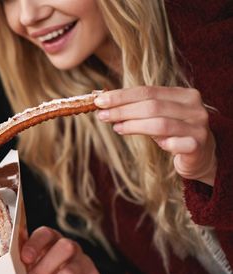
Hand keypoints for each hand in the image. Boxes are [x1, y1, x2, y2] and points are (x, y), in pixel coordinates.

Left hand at [21, 226, 101, 273]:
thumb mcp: (31, 266)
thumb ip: (22, 263)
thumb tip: (5, 269)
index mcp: (51, 239)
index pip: (45, 234)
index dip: (35, 244)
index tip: (24, 258)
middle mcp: (70, 246)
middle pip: (64, 249)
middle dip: (44, 267)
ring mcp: (84, 263)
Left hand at [95, 86, 216, 185]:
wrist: (199, 156)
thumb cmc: (172, 133)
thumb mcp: (156, 117)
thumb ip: (137, 109)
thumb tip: (104, 105)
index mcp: (183, 95)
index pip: (147, 91)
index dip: (122, 96)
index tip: (100, 101)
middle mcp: (193, 108)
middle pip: (152, 106)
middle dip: (123, 110)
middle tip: (102, 115)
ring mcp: (198, 127)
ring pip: (160, 124)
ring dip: (133, 126)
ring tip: (116, 128)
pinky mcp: (198, 146)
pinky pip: (178, 143)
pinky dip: (165, 143)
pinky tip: (156, 145)